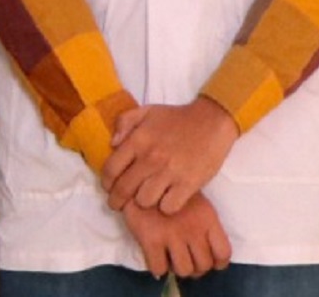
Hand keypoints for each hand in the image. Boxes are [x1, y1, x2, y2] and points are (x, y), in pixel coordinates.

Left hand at [102, 99, 238, 213]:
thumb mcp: (146, 111)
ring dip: (143, 202)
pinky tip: (166, 199)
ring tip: (145, 198)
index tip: (108, 188)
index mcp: (138, 141)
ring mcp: (170, 172)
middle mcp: (150, 158)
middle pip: (124, 190)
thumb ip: (124, 122)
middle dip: (117, 200)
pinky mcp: (188, 184)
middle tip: (119, 204)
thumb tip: (112, 144)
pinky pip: (168, 207)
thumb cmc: (177, 117)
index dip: (106, 183)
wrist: (212, 122)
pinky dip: (166, 207)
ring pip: (144, 201)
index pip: (111, 169)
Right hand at [121, 193, 231, 278]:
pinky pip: (159, 268)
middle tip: (185, 258)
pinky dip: (157, 267)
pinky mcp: (151, 239)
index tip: (207, 258)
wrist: (138, 174)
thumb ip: (202, 220)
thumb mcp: (193, 196)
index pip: (223, 252)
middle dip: (195, 267)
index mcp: (207, 217)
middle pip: (203, 265)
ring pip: (184, 270)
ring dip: (177, 268)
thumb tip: (206, 245)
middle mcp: (194, 229)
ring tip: (170, 258)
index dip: (217, 262)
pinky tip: (154, 256)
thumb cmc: (167, 184)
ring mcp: (172, 235)